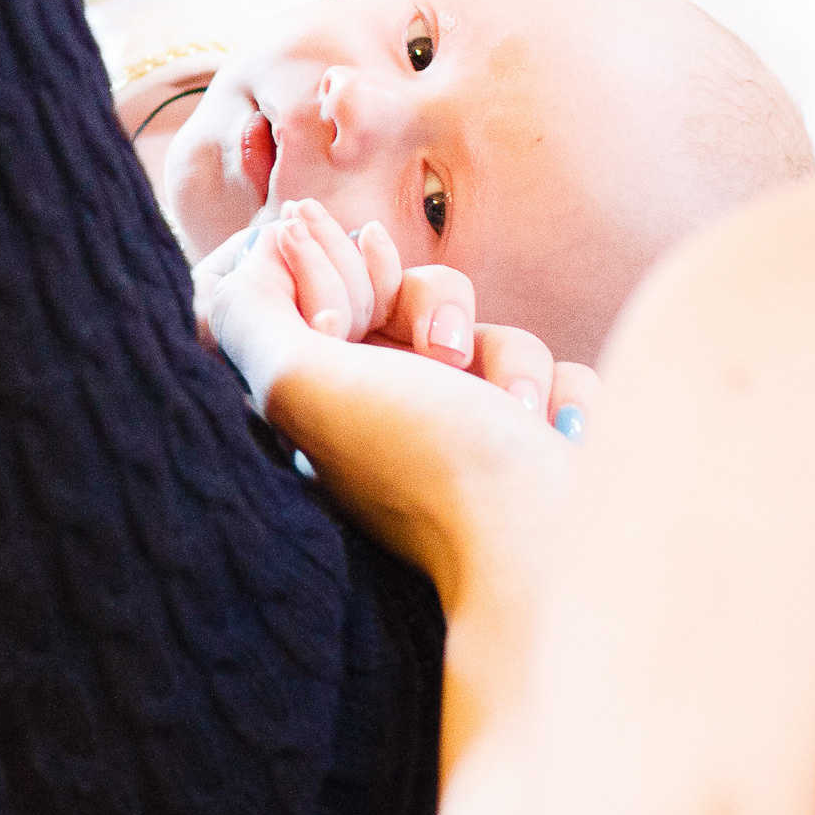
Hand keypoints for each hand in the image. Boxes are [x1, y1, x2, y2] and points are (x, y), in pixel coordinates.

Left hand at [196, 200, 598, 433]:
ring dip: (511, 357)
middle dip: (434, 308)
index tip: (361, 303)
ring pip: (492, 332)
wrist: (546, 558)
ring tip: (512, 408)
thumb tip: (259, 256)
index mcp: (324, 406)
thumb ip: (252, 312)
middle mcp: (391, 419)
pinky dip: (562, 394)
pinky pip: (557, 374)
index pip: (322, 298)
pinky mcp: (539, 447)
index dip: (340, 273)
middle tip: (440, 353)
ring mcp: (470, 434)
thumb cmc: (426, 467)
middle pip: (410, 300)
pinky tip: (552, 431)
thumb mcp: (298, 384)